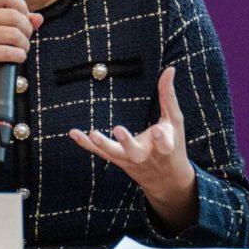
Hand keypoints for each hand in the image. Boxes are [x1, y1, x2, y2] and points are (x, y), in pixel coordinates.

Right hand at [0, 0, 42, 113]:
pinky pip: (9, 51)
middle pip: (13, 15)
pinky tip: (17, 58)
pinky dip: (19, 56)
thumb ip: (21, 20)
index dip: (21, 5)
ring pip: (14, 34)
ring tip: (21, 49)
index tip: (24, 18)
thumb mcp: (2, 30)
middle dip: (27, 29)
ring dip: (24, 44)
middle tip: (25, 39)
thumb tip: (38, 18)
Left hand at [68, 67, 196, 231]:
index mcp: (164, 146)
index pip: (165, 144)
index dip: (161, 139)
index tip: (158, 131)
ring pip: (114, 153)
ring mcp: (129, 159)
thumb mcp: (174, 122)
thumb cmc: (172, 144)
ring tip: (93, 133)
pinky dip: (86, 144)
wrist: (166, 179)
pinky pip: (100, 152)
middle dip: (127, 142)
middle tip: (118, 129)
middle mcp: (146, 155)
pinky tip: (73, 133)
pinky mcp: (117, 160)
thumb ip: (169, 96)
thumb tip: (169, 69)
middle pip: (135, 152)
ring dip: (103, 144)